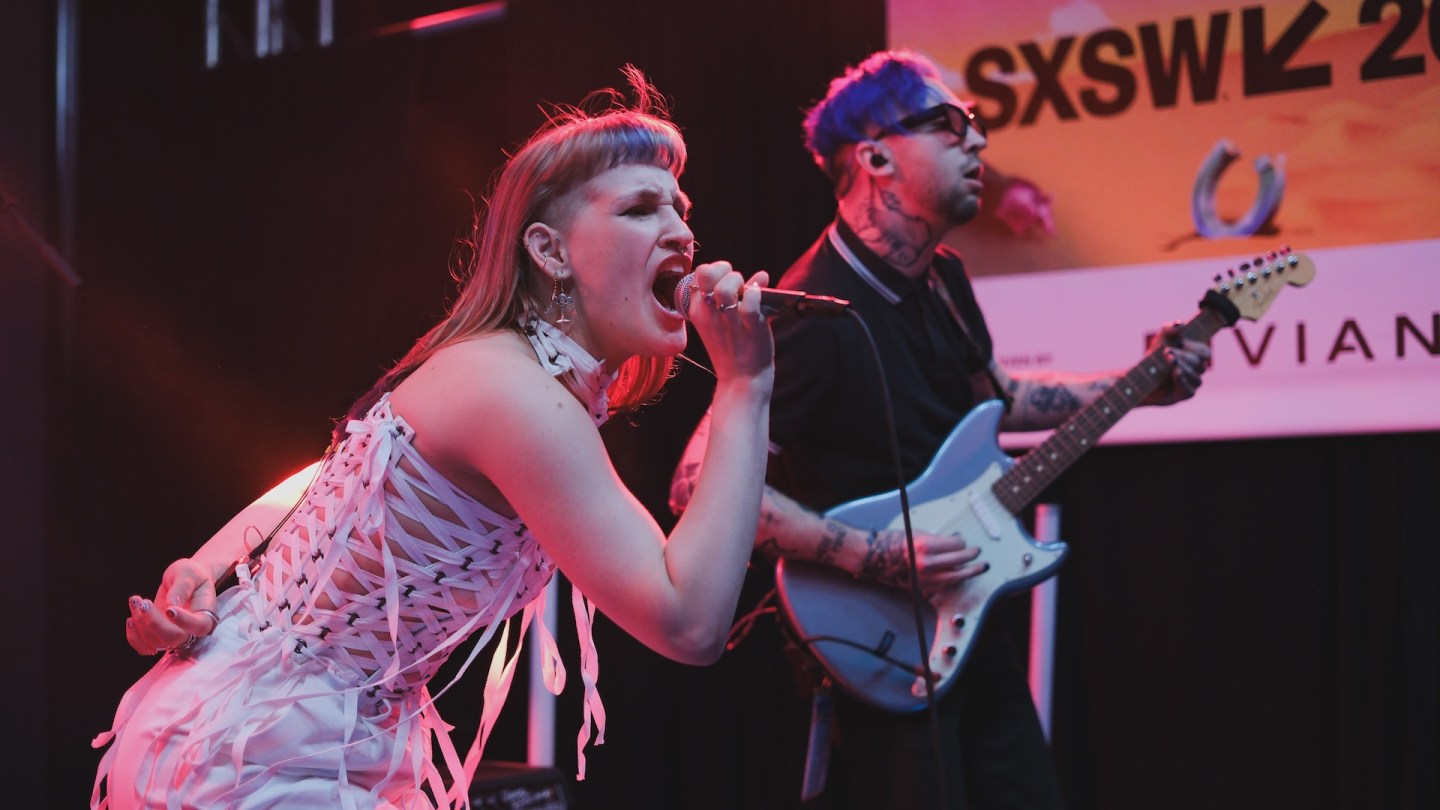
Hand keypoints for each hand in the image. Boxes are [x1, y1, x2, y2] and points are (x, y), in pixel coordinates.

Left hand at [125, 558, 220, 654]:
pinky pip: (145, 648)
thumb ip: (183, 587)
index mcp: (205, 615)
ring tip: (136, 601)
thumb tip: (172, 603)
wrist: (186, 579)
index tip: (169, 609)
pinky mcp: (159, 636)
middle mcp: (190, 630)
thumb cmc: (191, 574)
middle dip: (153, 623)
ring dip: (140, 624)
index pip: (198, 626)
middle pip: (173, 639)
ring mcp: (174, 635)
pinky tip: (132, 618)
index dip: (183, 621)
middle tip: (144, 603)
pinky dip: (134, 637)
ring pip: (156, 642)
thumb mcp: (189, 573)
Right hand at [684, 262, 774, 386]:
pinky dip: (756, 294)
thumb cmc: (735, 347)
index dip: (715, 268)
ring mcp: (729, 321)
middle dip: (725, 271)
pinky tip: (759, 296)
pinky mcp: (750, 328)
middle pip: (707, 275)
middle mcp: (710, 314)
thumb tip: (761, 275)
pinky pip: (749, 303)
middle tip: (737, 285)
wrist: (743, 379)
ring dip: (739, 282)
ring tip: (747, 291)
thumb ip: (740, 295)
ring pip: (726, 288)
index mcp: (698, 310)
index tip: (725, 279)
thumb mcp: (724, 321)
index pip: (699, 273)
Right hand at [864, 528, 986, 594]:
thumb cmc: (890, 542)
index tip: (964, 542)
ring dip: (969, 572)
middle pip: (959, 560)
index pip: (955, 545)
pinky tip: (960, 578)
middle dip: (971, 556)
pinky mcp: (921, 586)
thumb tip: (953, 544)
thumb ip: (937, 540)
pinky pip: (944, 586)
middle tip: (977, 553)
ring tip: (978, 569)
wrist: (874, 557)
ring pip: (955, 577)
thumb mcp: (916, 533)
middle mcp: (926, 563)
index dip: (962, 542)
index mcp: (925, 546)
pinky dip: (954, 582)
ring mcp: (924, 577)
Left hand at [1143, 322, 1211, 405]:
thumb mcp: (1161, 338)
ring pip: (1196, 379)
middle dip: (1183, 356)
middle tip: (1167, 352)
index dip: (1192, 347)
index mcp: (1196, 357)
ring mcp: (1191, 385)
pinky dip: (1182, 381)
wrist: (1139, 375)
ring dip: (1182, 368)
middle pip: (1199, 364)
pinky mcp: (1182, 396)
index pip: (1205, 352)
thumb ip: (1170, 328)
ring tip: (1169, 362)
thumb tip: (1181, 324)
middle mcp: (1197, 372)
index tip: (1177, 343)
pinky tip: (1175, 372)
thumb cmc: (1155, 355)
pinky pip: (1189, 392)